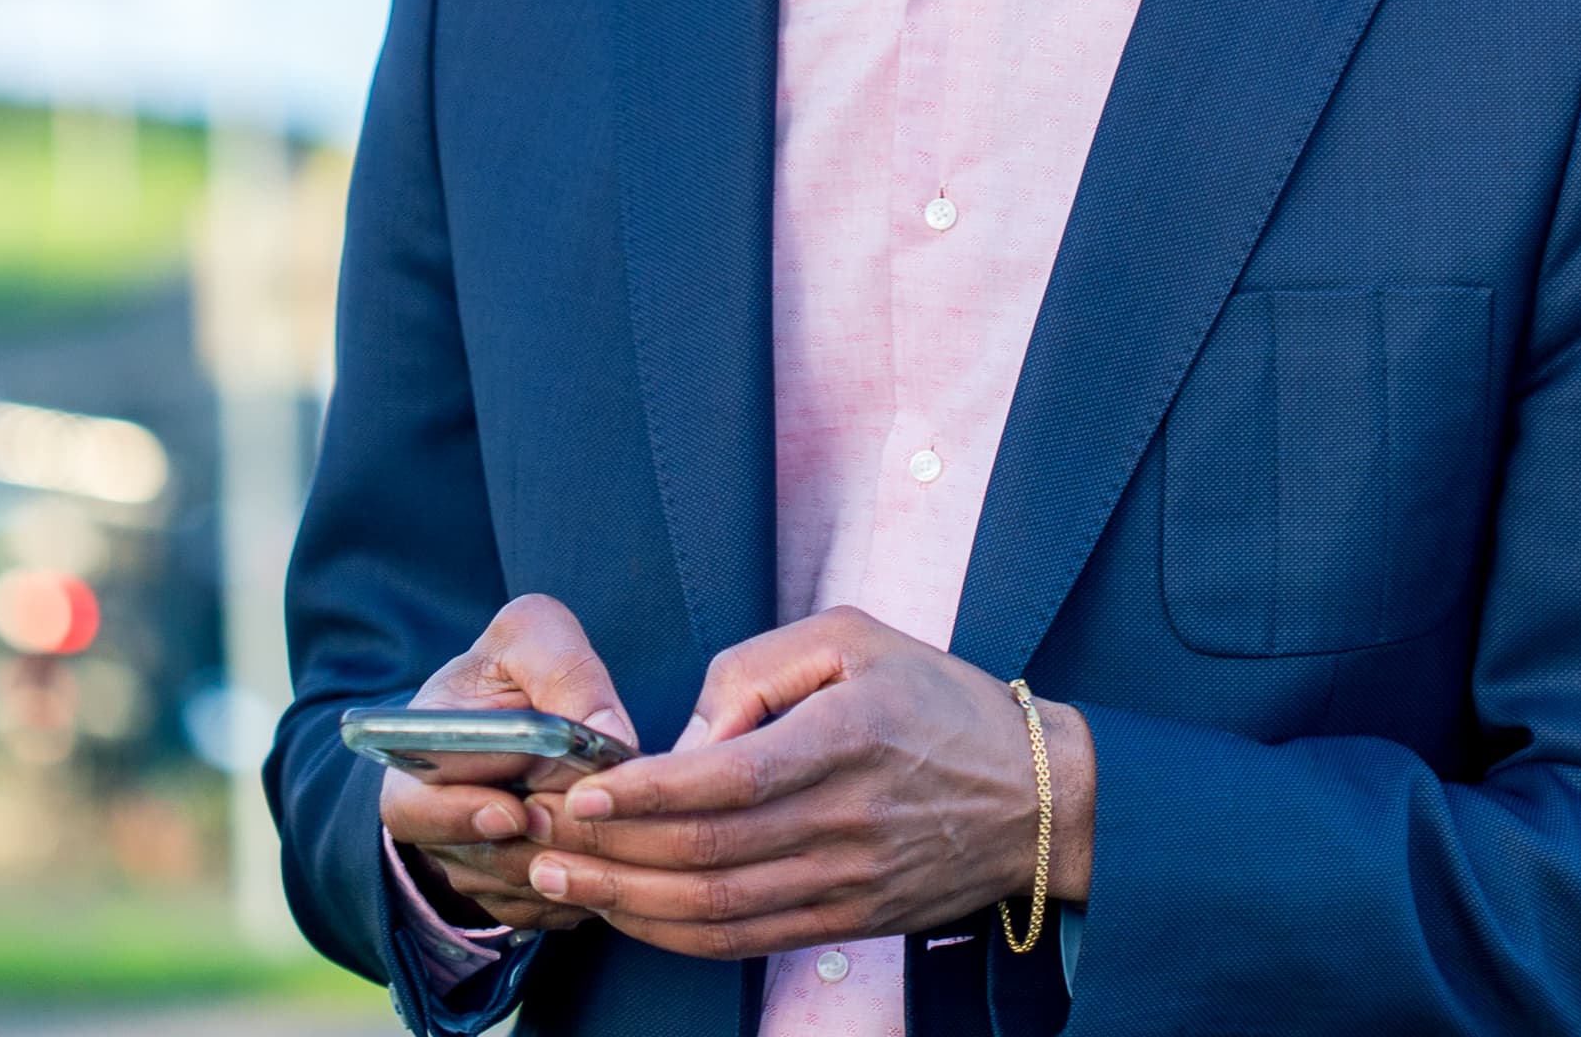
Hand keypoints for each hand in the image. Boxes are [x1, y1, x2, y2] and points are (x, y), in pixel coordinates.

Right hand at [377, 593, 636, 932]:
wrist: (515, 710)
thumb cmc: (515, 668)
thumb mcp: (530, 637)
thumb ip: (562, 669)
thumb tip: (610, 732)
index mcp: (414, 760)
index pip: (415, 809)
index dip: (462, 816)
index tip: (511, 813)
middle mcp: (435, 824)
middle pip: (480, 862)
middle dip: (538, 843)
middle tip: (582, 822)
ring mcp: (471, 865)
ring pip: (522, 889)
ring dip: (570, 865)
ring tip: (612, 833)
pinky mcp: (512, 893)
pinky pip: (548, 910)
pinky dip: (583, 889)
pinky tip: (615, 857)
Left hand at [513, 607, 1094, 961]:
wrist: (1037, 798)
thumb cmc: (940, 701)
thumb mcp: (857, 638)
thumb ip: (759, 668)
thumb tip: (688, 738)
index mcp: (848, 736)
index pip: (729, 778)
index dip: (645, 790)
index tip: (584, 788)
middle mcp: (847, 817)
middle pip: (708, 853)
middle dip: (611, 852)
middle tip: (543, 838)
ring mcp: (849, 880)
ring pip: (717, 910)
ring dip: (628, 901)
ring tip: (565, 880)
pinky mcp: (849, 921)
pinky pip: (746, 942)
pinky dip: (676, 935)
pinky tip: (631, 913)